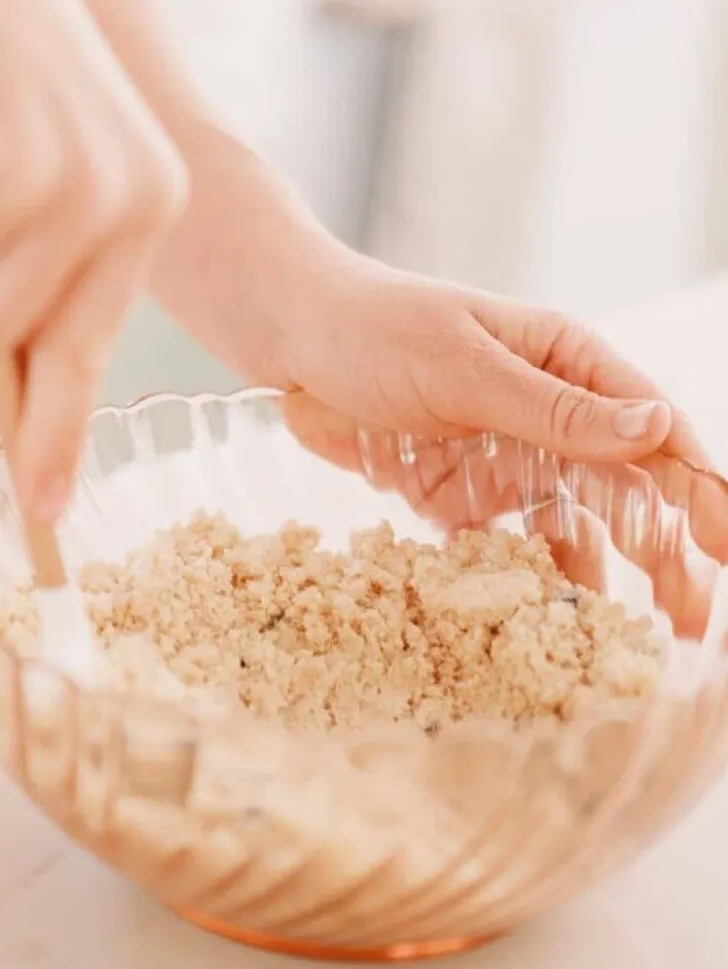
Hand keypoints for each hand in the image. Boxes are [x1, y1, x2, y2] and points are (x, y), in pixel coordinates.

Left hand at [263, 251, 727, 625]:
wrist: (284, 338)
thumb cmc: (374, 327)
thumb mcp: (465, 364)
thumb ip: (556, 408)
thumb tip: (657, 429)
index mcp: (568, 361)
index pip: (654, 430)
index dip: (698, 490)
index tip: (726, 547)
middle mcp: (549, 411)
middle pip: (628, 487)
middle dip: (671, 551)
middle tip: (693, 617)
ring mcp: (506, 455)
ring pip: (577, 525)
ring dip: (609, 579)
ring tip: (638, 640)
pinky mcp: (460, 494)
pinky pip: (508, 546)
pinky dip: (531, 584)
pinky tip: (554, 630)